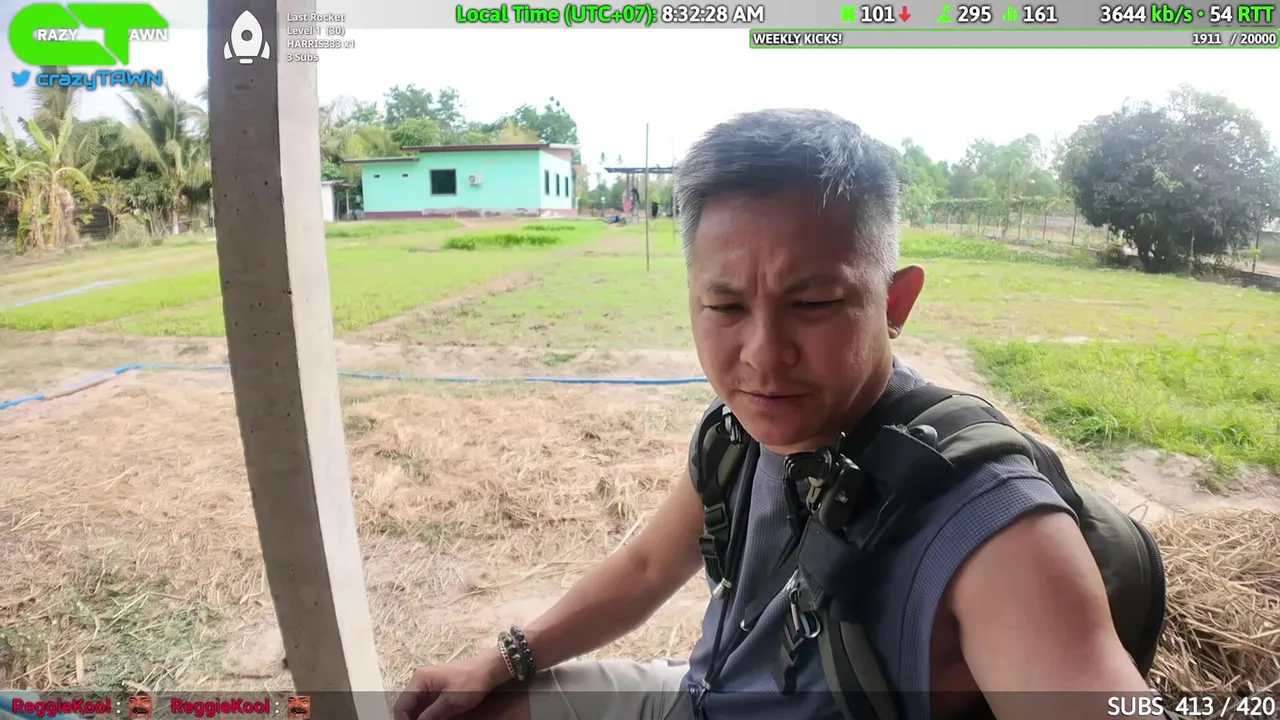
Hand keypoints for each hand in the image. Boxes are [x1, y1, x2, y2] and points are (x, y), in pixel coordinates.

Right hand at [393, 650, 510, 719]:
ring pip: (415, 708)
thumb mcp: (450, 703)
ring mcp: (428, 685)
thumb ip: (430, 716)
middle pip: (407, 707)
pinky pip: (425, 706)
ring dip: (419, 719)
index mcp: (419, 680)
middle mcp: (420, 681)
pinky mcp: (436, 690)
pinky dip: (426, 716)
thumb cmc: (471, 683)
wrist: (489, 670)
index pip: (401, 705)